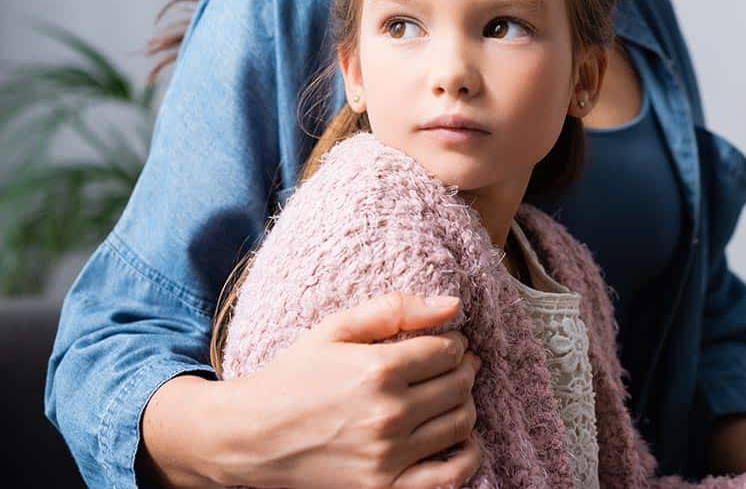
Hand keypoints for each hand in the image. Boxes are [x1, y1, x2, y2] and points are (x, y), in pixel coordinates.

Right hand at [142, 292, 481, 488]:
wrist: (249, 436)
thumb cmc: (293, 376)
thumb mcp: (336, 328)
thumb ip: (396, 308)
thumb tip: (453, 304)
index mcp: (377, 369)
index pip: (448, 351)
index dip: (455, 343)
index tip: (448, 343)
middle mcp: (388, 414)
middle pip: (459, 385)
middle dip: (464, 369)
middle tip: (455, 365)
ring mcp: (387, 456)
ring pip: (460, 424)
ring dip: (465, 404)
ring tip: (451, 395)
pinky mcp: (383, 488)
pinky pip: (450, 476)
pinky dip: (467, 457)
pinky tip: (460, 440)